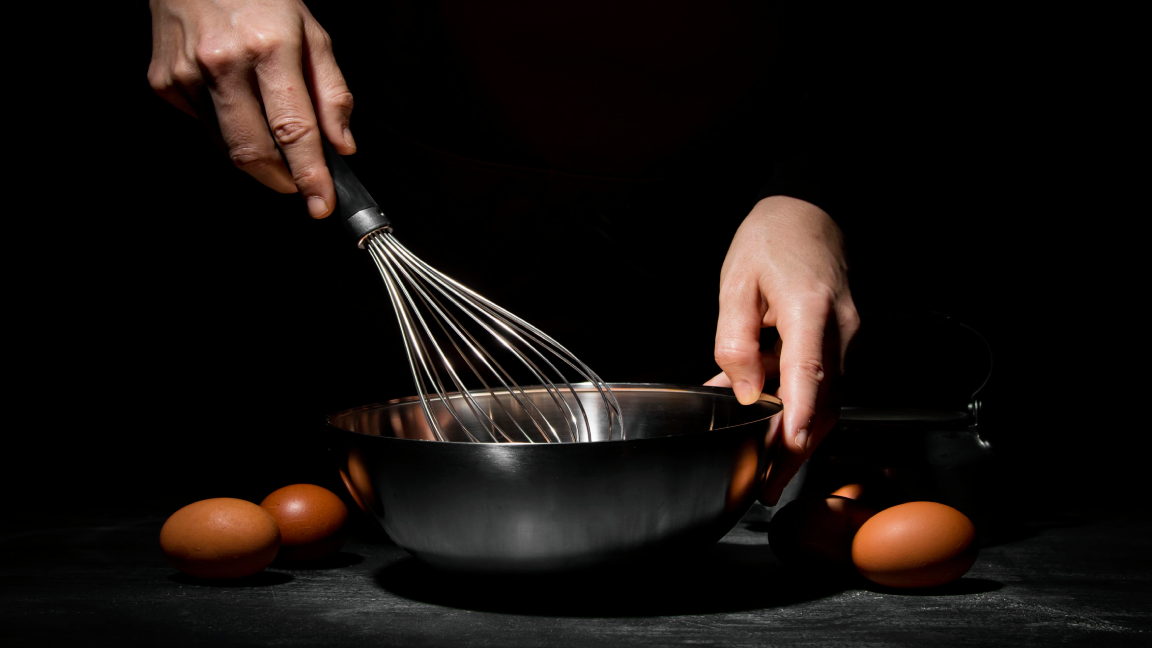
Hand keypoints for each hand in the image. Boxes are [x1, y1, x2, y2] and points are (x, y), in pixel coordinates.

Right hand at [147, 0, 355, 216]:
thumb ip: (332, 92)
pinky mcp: (164, 82)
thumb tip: (342, 145)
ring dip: (256, 155)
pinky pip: (203, 126)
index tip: (321, 204)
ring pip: (227, 146)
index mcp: (269, 48)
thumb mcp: (312, 33)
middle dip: (281, 179)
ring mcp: (187, 74)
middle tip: (298, 182)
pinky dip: (226, 128)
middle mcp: (224, 63)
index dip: (309, 174)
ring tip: (270, 133)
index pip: (294, 129)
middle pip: (253, 151)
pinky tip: (234, 102)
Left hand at [706, 196, 858, 504]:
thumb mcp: (736, 282)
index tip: (786, 456)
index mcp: (811, 309)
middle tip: (767, 487)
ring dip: (796, 436)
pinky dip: (797, 407)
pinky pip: (821, 383)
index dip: (799, 422)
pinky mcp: (843, 342)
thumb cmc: (773, 238)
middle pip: (825, 404)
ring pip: (827, 400)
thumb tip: (747, 391)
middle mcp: (841, 329)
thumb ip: (737, 339)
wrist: (811, 210)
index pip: (810, 376)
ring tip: (765, 468)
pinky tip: (764, 418)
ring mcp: (848, 338)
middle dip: (797, 452)